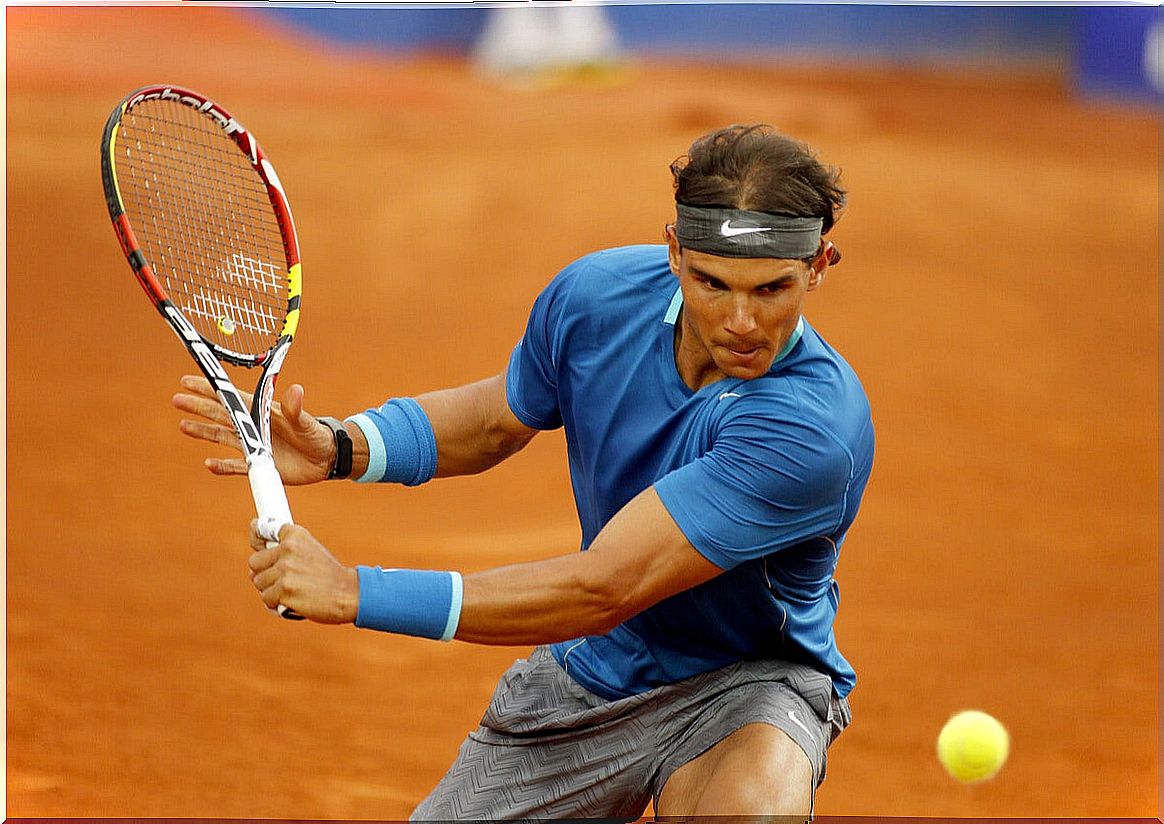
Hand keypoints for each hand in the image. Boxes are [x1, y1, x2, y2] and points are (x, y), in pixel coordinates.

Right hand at [172, 375, 335, 484]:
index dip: (210, 389)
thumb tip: (296, 390)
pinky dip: (222, 466)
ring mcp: (254, 445)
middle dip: (198, 406)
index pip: (231, 398)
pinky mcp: (259, 464)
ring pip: (222, 437)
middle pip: (220, 414)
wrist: (326, 458)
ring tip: (183, 426)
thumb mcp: (306, 421)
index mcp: (261, 412)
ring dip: (203, 432)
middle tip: (176, 399)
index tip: (189, 380)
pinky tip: (208, 463)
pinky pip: (235, 466)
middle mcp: (254, 427)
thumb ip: (296, 408)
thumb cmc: (316, 434)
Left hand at [248, 521, 359, 623]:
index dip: (256, 536)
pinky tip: (293, 601)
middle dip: (264, 572)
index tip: (257, 538)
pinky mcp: (284, 590)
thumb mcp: (310, 551)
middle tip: (285, 579)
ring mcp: (285, 569)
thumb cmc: (328, 576)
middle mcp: (289, 548)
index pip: (262, 528)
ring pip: (259, 582)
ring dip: (272, 590)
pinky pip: (266, 598)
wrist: (348, 593)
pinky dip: (276, 603)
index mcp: (296, 534)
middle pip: (254, 562)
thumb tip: (250, 571)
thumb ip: (285, 553)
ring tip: (294, 590)